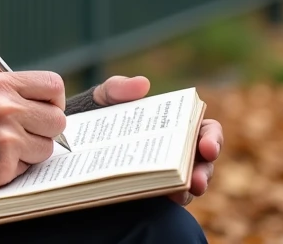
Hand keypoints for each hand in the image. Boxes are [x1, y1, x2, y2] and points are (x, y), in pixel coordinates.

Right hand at [0, 71, 66, 197]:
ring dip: (31, 152)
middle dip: (46, 130)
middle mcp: (5, 106)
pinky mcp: (4, 163)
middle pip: (57, 119)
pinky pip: (31, 166)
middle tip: (27, 135)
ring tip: (5, 149)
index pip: (53, 85)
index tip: (46, 110)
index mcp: (0, 84)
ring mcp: (6, 136)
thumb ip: (15, 95)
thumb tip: (54, 108)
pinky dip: (17, 167)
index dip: (55, 101)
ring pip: (47, 146)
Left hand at [92, 75, 222, 206]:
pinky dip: (173, 196)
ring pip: (191, 183)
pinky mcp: (152, 191)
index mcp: (173, 123)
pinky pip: (170, 196)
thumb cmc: (94, 116)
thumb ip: (118, 87)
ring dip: (192, 188)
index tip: (207, 146)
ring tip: (184, 191)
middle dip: (206, 170)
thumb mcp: (102, 98)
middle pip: (203, 161)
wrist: (71, 144)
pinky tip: (168, 196)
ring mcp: (166, 172)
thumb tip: (143, 84)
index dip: (211, 138)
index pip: (204, 130)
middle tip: (199, 178)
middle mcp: (175, 148)